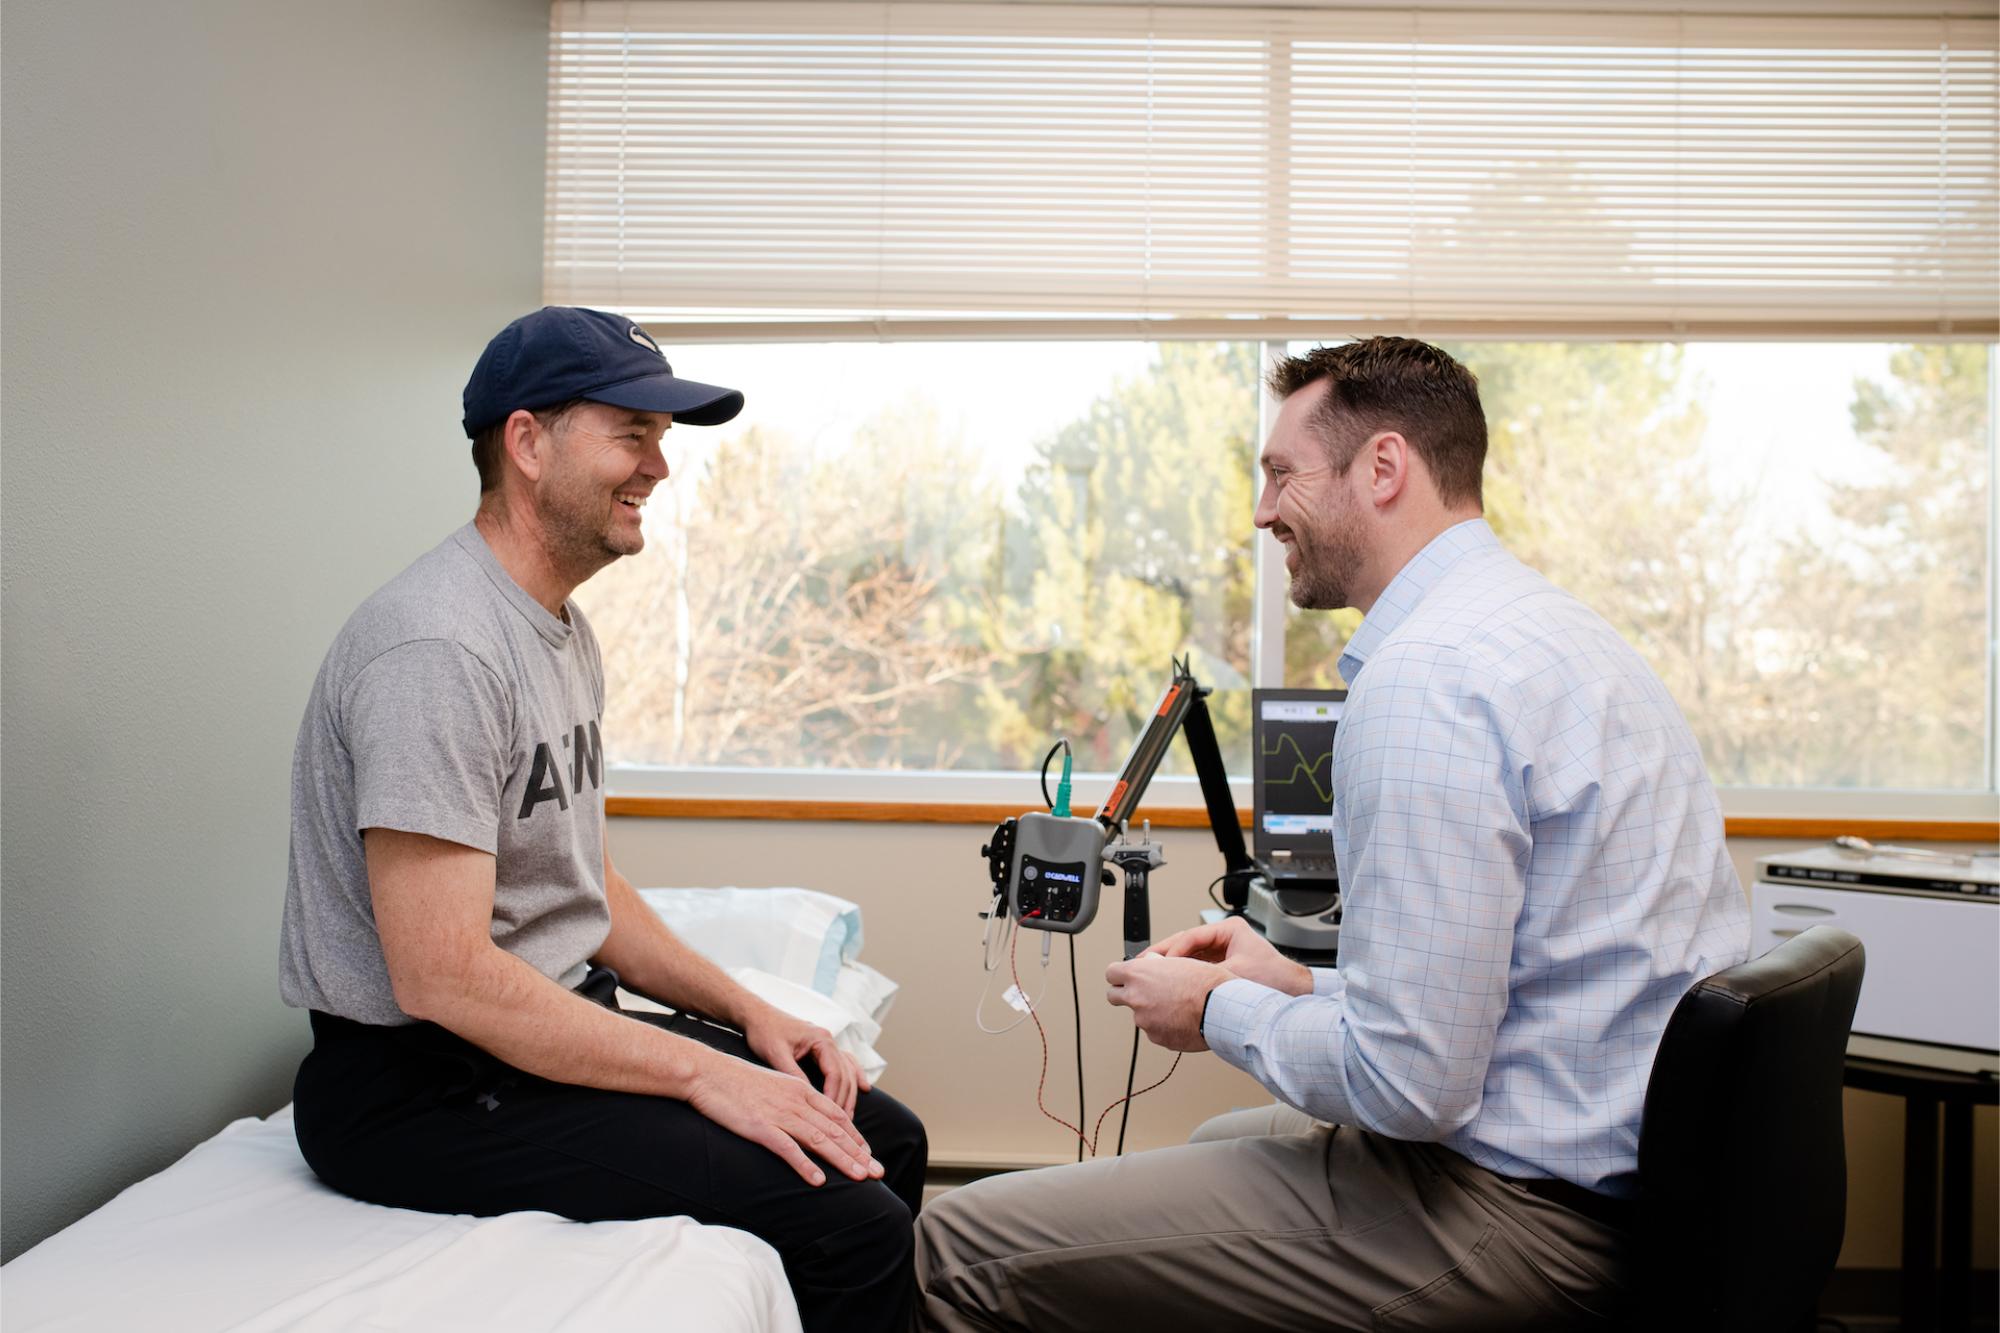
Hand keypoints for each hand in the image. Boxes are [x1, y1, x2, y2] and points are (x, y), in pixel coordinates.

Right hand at [684, 1046, 883, 1186]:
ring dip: (842, 1160)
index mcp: (800, 1090)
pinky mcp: (760, 1126)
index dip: (855, 1137)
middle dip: (859, 1153)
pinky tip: (818, 1179)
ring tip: (861, 1177)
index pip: (837, 1115)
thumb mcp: (773, 1085)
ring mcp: (779, 1113)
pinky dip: (805, 1164)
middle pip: (835, 1129)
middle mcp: (796, 1101)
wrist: (707, 1072)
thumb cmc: (736, 1081)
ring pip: (819, 1139)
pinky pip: (787, 1148)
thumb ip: (793, 1100)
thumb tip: (807, 1117)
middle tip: (877, 1173)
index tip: (869, 1155)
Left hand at [742, 1003, 871, 1117]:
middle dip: (845, 1100)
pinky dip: (855, 1076)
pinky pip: (845, 1063)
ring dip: (850, 1094)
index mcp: (820, 1039)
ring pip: (847, 1071)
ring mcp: (828, 1043)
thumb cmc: (765, 1032)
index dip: (834, 1096)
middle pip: (845, 1074)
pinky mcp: (823, 1048)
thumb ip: (793, 1074)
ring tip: (849, 1118)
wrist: (758, 1015)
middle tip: (842, 1125)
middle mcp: (829, 1040)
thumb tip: (809, 1098)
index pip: (835, 1072)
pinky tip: (864, 1088)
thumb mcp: (776, 1054)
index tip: (830, 1117)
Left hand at [1104, 954, 1231, 1051]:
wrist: (1222, 1009)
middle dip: (1124, 994)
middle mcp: (1136, 998)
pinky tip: (1182, 1020)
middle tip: (1142, 993)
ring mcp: (1145, 1020)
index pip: (1111, 973)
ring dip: (1151, 1012)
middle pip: (1113, 996)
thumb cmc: (1207, 983)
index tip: (1125, 977)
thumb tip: (1151, 965)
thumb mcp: (1180, 961)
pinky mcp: (1156, 1038)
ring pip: (1139, 1015)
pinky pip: (1155, 1030)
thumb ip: (1158, 965)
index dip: (1119, 974)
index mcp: (1139, 974)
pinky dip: (1164, 1026)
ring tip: (1177, 1007)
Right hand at [1148, 916, 1311, 995]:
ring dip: (1171, 965)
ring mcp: (1223, 950)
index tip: (1160, 965)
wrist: (1294, 993)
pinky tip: (1169, 982)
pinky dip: (1183, 973)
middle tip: (1144, 965)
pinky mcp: (1223, 964)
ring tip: (1152, 974)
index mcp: (1229, 929)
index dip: (1173, 951)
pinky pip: (1197, 966)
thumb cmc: (1274, 980)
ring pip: (1189, 955)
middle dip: (1165, 955)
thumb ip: (1206, 975)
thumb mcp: (1235, 975)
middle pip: (1186, 943)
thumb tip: (1179, 980)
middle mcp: (1224, 937)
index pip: (1191, 936)